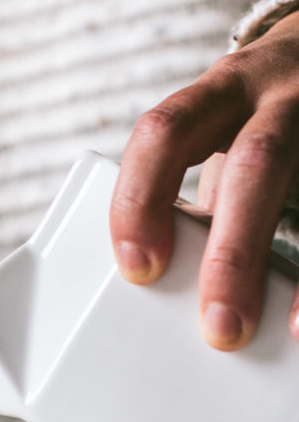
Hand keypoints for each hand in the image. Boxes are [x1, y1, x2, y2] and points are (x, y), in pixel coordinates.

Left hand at [109, 10, 298, 350]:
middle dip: (234, 252)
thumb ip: (203, 193)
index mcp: (221, 93)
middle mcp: (280, 96)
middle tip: (220, 326)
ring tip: (291, 328)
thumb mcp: (225, 132)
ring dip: (297, 269)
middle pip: (255, 166)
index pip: (165, 134)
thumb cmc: (263, 113)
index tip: (139, 268)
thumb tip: (166, 282)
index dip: (143, 198)